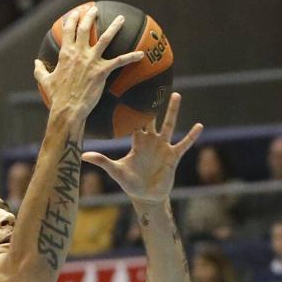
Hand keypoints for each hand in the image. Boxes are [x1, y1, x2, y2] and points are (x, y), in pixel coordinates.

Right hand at [31, 3, 143, 121]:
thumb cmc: (56, 97)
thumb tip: (35, 63)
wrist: (68, 109)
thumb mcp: (45, 81)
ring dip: (114, 27)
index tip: (76, 12)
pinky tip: (141, 55)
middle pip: (85, 28)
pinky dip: (131, 57)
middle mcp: (79, 53)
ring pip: (105, 38)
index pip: (68, 30)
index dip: (72, 19)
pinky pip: (119, 61)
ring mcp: (91, 60)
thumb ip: (39, 70)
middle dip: (90, 16)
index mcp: (65, 53)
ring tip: (121, 19)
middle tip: (95, 10)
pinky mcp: (101, 71)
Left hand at [82, 91, 201, 205]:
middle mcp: (151, 141)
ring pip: (169, 125)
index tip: (131, 91)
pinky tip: (199, 126)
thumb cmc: (130, 183)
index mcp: (137, 142)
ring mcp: (163, 147)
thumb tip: (83, 155)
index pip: (135, 122)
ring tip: (176, 95)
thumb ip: (102, 161)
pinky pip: (183, 144)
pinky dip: (191, 136)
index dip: (133, 108)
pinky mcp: (173, 157)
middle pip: (153, 118)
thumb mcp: (115, 171)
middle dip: (154, 103)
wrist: (145, 196)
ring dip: (172, 111)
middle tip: (155, 84)